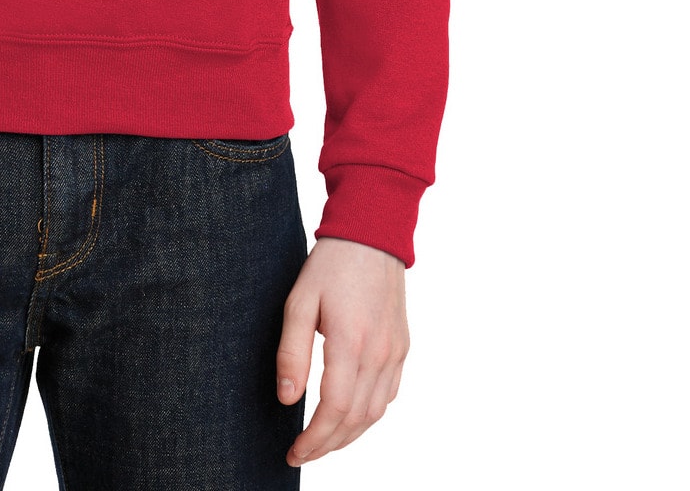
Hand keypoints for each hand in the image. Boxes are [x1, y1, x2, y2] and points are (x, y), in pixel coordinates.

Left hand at [276, 236, 408, 464]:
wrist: (372, 236)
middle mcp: (379, 354)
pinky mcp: (402, 348)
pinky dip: (368, 416)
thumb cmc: (331, 266)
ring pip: (374, 413)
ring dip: (348, 436)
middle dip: (327, 445)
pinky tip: (349, 417)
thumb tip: (287, 399)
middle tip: (302, 454)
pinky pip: (388, 395)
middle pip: (355, 419)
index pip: (334, 409)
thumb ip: (293, 351)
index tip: (294, 451)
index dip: (313, 438)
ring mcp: (395, 353)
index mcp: (351, 342)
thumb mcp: (299, 301)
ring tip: (321, 443)